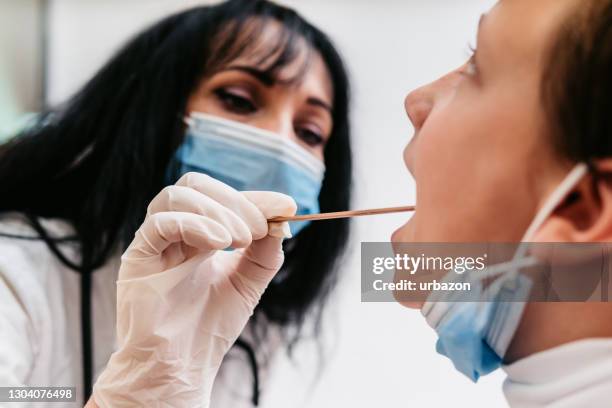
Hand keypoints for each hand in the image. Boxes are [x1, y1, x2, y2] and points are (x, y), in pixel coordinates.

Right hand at [92, 173, 295, 407]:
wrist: (181, 364)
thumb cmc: (210, 326)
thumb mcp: (248, 283)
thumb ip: (265, 252)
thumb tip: (283, 220)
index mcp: (199, 233)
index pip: (223, 196)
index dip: (255, 197)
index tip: (286, 205)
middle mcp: (176, 231)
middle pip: (196, 185)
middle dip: (235, 201)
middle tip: (258, 229)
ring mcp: (155, 242)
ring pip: (175, 195)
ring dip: (216, 211)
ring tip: (238, 240)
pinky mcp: (138, 256)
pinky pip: (160, 223)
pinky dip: (194, 224)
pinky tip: (218, 244)